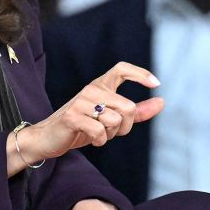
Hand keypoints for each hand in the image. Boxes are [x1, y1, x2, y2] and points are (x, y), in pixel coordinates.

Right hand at [16, 62, 164, 166]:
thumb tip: (161, 102)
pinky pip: (100, 131)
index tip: (156, 84)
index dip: (140, 74)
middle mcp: (91, 90)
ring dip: (111, 135)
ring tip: (97, 134)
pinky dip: (100, 140)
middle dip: (126, 126)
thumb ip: (136, 112)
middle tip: (112, 132)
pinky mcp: (72, 117)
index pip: (121, 69)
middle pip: (128, 107)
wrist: (49, 138)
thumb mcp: (111, 119)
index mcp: (100, 86)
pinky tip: (92, 140)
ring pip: (116, 120)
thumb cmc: (82, 127)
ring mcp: (81, 102)